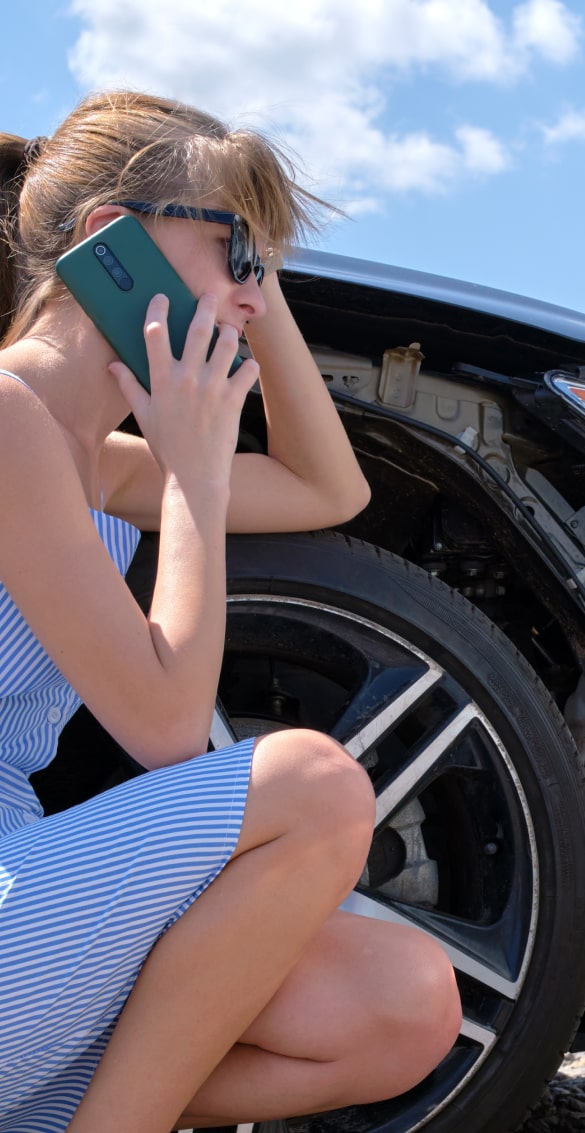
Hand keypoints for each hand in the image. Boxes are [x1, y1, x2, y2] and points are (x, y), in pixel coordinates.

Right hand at [108, 293, 258, 487]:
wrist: (194, 476)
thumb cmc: (167, 447)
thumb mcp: (143, 416)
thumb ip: (129, 387)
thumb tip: (113, 366)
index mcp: (162, 379)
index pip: (155, 333)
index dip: (158, 310)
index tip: (163, 298)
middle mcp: (187, 378)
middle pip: (197, 329)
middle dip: (204, 307)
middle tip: (208, 297)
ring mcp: (212, 387)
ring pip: (226, 343)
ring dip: (229, 333)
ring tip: (229, 331)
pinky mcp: (233, 399)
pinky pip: (247, 370)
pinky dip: (249, 366)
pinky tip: (247, 366)